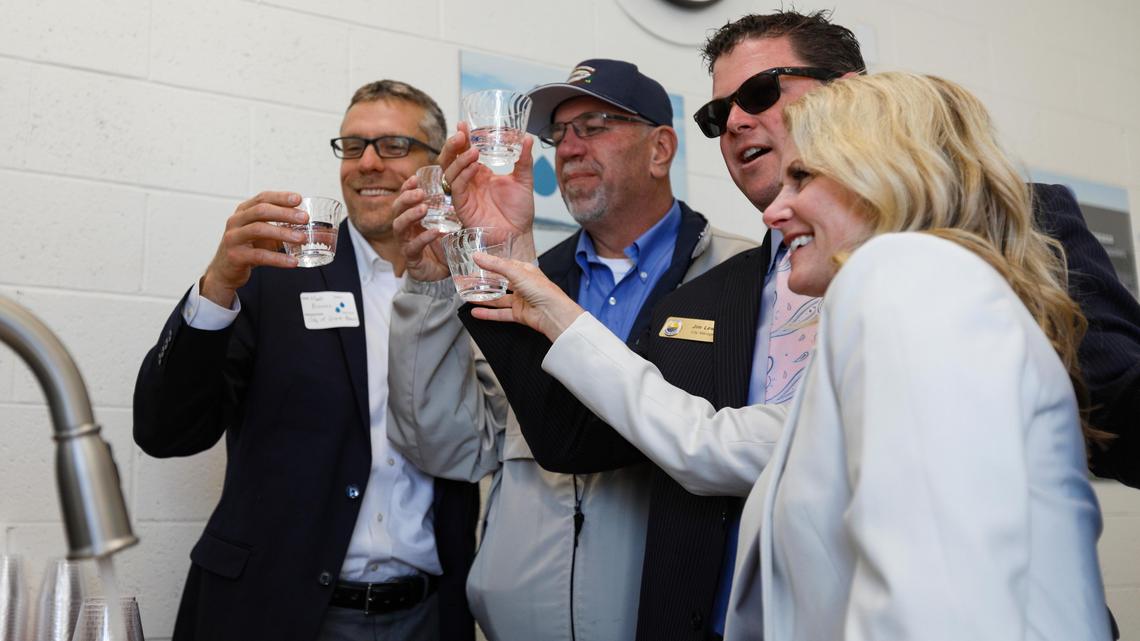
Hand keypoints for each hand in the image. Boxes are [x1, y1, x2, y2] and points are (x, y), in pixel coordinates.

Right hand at [200, 191, 306, 307]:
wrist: (225, 271)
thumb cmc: (247, 248)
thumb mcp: (265, 234)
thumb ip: (284, 228)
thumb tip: (314, 229)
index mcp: (244, 211)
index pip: (263, 198)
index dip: (281, 197)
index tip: (298, 199)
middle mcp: (236, 221)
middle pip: (261, 210)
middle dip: (285, 213)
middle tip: (304, 218)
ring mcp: (234, 238)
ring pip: (259, 229)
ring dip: (283, 233)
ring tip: (302, 238)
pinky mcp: (235, 256)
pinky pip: (259, 255)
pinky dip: (278, 258)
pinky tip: (292, 261)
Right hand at [392, 174, 450, 281]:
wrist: (444, 271)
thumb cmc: (444, 245)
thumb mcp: (448, 224)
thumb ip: (449, 209)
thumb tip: (462, 186)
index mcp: (412, 218)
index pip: (405, 199)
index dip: (407, 188)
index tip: (415, 178)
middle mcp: (406, 228)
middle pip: (397, 209)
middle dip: (406, 199)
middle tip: (420, 193)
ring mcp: (406, 243)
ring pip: (400, 226)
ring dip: (411, 215)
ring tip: (424, 208)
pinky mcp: (412, 258)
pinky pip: (414, 247)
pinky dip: (423, 238)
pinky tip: (434, 232)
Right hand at [440, 123, 537, 261]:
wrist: (519, 235)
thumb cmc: (519, 212)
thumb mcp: (524, 180)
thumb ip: (524, 159)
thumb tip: (527, 137)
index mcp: (479, 173)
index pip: (464, 152)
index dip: (462, 138)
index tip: (463, 124)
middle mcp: (468, 182)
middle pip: (450, 159)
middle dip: (452, 145)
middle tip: (461, 134)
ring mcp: (464, 194)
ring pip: (449, 172)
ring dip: (459, 160)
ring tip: (473, 151)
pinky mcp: (462, 207)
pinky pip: (457, 188)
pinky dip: (463, 176)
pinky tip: (474, 168)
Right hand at [468, 253, 584, 340]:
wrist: (553, 313)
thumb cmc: (544, 291)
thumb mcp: (516, 272)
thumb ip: (495, 265)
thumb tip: (478, 256)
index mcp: (525, 271)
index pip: (504, 265)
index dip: (490, 264)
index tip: (475, 263)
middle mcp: (522, 285)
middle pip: (499, 282)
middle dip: (484, 282)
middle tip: (469, 281)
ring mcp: (520, 300)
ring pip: (498, 298)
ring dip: (484, 298)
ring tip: (468, 296)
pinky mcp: (518, 314)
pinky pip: (500, 313)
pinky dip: (488, 313)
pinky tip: (476, 312)